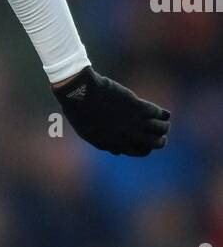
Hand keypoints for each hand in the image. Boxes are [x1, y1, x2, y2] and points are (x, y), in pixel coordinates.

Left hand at [53, 66, 169, 156]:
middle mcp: (128, 136)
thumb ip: (106, 144)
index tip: (146, 141)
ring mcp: (135, 122)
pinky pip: (160, 114)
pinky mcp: (139, 107)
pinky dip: (164, 114)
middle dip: (161, 139)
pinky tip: (164, 112)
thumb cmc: (81, 112)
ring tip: (164, 121)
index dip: (146, 147)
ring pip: (161, 129)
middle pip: (155, 143)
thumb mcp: (91, 135)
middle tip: (161, 132)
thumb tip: (117, 152)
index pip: (141, 152)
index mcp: (116, 144)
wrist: (81, 95)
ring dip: (165, 125)